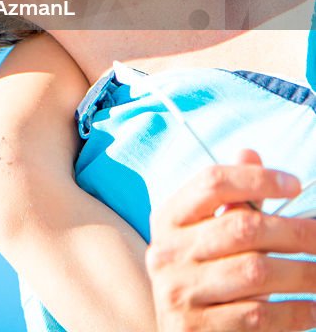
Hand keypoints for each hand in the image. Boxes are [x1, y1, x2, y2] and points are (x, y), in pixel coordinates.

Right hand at [146, 151, 315, 330]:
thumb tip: (251, 153)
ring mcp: (179, 293)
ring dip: (304, 272)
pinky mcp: (196, 330)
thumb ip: (232, 199)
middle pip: (240, 227)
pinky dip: (294, 311)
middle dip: (294, 230)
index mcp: (169, 218)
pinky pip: (258, 315)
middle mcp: (167, 252)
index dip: (255, 178)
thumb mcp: (208, 234)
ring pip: (256, 272)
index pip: (212, 182)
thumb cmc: (204, 274)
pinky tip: (313, 308)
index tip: (296, 184)